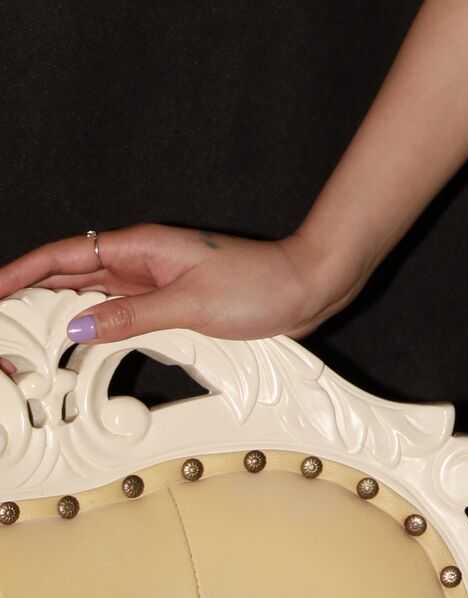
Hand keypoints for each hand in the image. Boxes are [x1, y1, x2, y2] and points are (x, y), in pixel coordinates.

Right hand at [0, 224, 333, 375]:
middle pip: (69, 277)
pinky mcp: (168, 306)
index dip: (22, 271)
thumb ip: (131, 316)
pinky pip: (117, 316)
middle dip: (28, 298)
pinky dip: (93, 332)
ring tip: (24, 342)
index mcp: (141, 247)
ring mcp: (153, 284)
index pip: (64, 255)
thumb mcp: (190, 305)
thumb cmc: (260, 284)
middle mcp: (141, 261)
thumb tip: (78, 326)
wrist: (307, 287)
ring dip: (58, 317)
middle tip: (1, 328)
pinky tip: (76, 350)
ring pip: (90, 299)